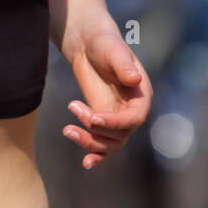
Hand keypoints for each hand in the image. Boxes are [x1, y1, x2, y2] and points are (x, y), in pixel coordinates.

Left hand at [63, 31, 152, 169]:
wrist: (88, 45)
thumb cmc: (103, 43)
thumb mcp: (112, 50)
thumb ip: (122, 64)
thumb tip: (134, 78)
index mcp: (140, 95)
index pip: (134, 119)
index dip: (115, 123)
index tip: (93, 118)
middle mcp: (132, 110)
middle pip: (120, 135)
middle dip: (96, 131)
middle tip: (73, 109)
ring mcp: (117, 118)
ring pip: (109, 143)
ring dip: (89, 142)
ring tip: (66, 130)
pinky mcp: (102, 122)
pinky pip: (103, 144)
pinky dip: (95, 154)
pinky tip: (85, 164)